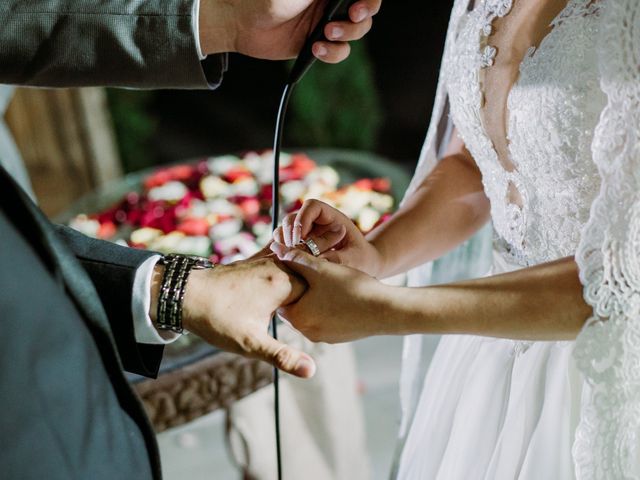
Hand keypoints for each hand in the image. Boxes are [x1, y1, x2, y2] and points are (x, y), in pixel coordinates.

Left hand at [151, 257, 315, 377]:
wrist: (184, 294)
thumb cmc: (217, 319)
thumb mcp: (251, 344)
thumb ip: (283, 356)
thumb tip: (310, 371)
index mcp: (283, 284)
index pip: (319, 293)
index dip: (318, 308)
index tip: (312, 321)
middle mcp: (278, 266)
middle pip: (310, 278)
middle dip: (313, 294)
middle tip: (305, 314)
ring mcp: (265, 260)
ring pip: (297, 266)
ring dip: (301, 278)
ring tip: (295, 301)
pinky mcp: (254, 260)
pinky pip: (279, 257)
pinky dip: (286, 265)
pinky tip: (285, 274)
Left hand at [200, 0, 380, 62]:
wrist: (241, 23)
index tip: (360, 4)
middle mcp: (330, 2)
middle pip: (367, 9)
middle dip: (364, 14)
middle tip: (354, 14)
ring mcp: (326, 23)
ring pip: (356, 32)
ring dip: (348, 34)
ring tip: (326, 33)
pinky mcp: (317, 44)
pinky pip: (339, 52)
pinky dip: (333, 53)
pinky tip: (317, 49)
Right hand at [271, 199, 383, 276]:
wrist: (364, 266)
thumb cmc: (362, 259)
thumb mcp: (355, 259)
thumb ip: (337, 258)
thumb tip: (316, 260)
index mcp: (332, 217)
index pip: (311, 206)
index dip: (303, 219)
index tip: (301, 239)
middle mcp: (316, 222)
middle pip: (293, 217)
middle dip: (290, 233)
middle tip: (293, 251)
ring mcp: (306, 233)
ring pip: (284, 229)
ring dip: (283, 242)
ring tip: (288, 257)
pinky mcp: (299, 245)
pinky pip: (283, 243)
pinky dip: (281, 250)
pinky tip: (285, 261)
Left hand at [278, 249, 387, 342]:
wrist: (386, 310)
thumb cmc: (351, 288)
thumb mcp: (320, 268)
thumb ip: (296, 257)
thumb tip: (276, 247)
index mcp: (296, 318)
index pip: (280, 297)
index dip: (285, 279)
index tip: (294, 267)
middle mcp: (306, 332)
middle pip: (295, 305)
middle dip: (300, 289)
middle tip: (309, 272)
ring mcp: (323, 337)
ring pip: (311, 312)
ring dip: (315, 298)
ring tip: (326, 281)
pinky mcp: (338, 337)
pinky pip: (326, 319)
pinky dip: (329, 307)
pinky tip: (340, 293)